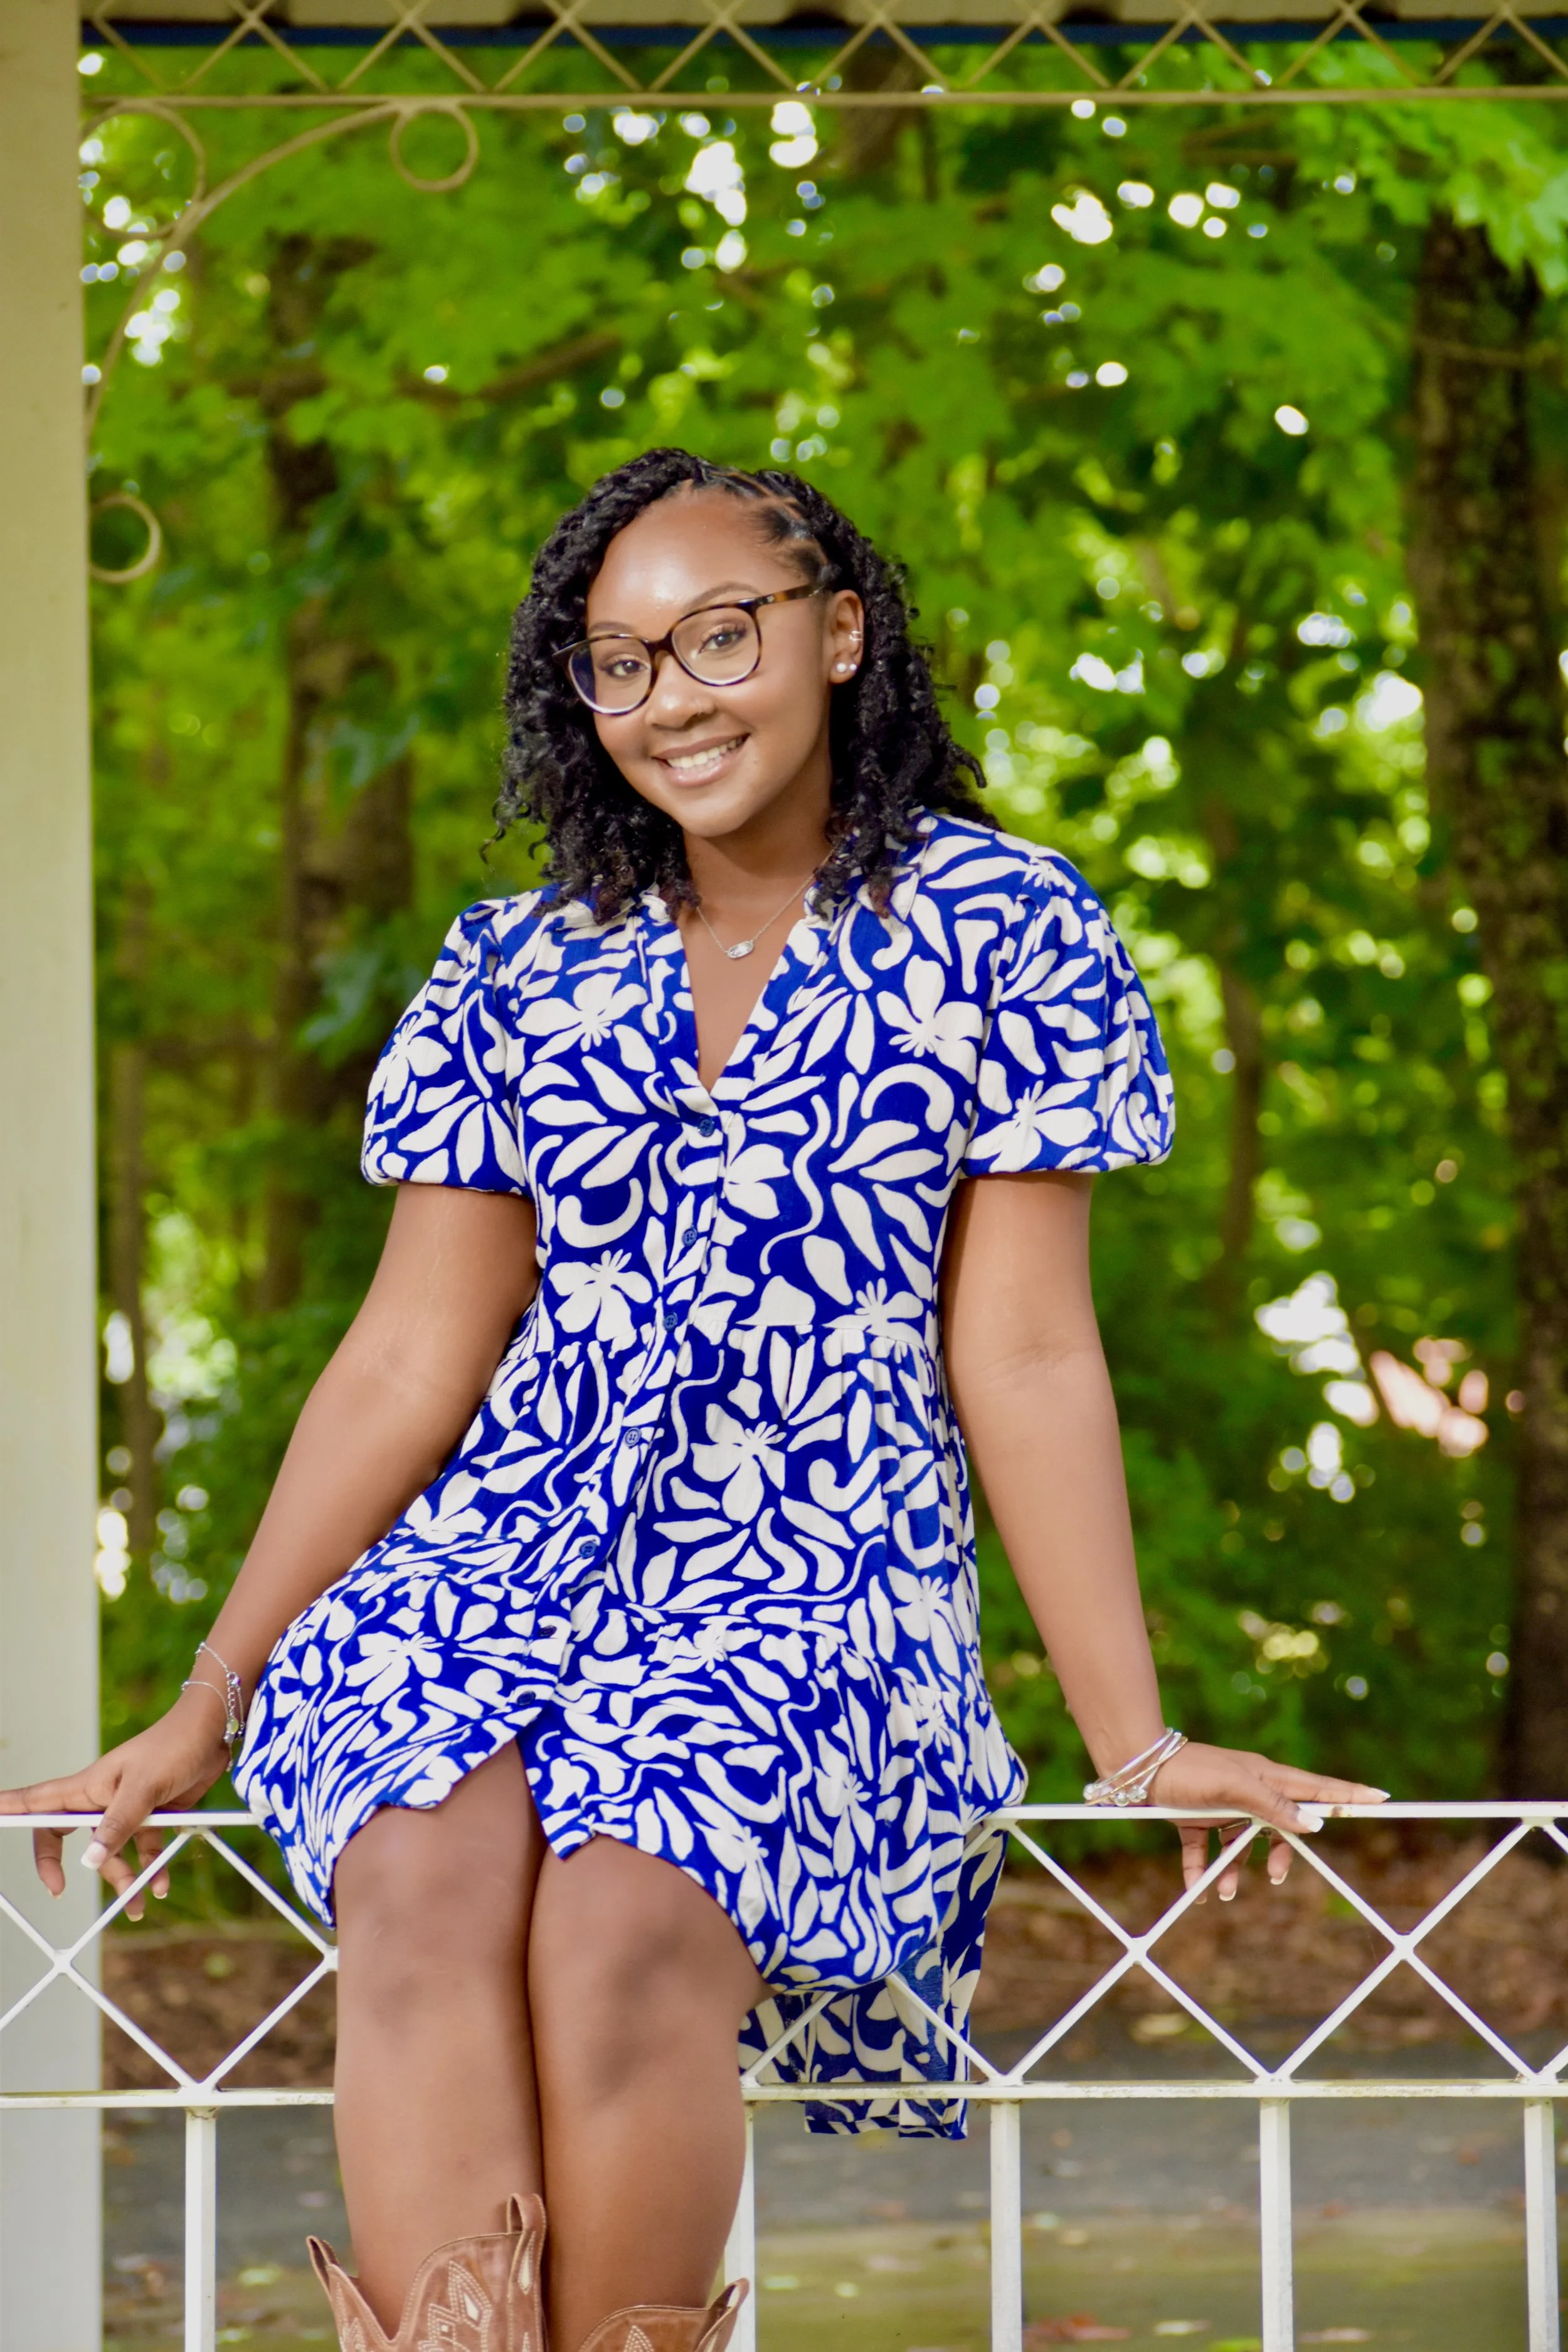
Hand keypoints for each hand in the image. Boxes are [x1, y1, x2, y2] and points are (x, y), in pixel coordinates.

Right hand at [0, 1690, 233, 1920]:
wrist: (212, 1735)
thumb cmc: (172, 1747)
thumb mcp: (144, 1787)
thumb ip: (118, 1824)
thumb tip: (89, 1861)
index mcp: (87, 1787)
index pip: (38, 1803)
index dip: (10, 1811)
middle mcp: (102, 1799)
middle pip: (71, 1837)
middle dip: (65, 1865)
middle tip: (60, 1890)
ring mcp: (127, 1808)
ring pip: (112, 1851)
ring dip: (123, 1878)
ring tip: (137, 1905)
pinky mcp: (153, 1815)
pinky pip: (145, 1849)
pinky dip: (152, 1867)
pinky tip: (161, 1884)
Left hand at [1149, 1741, 1387, 1903]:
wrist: (1138, 1766)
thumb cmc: (1189, 1770)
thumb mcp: (1233, 1787)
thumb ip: (1272, 1806)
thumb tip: (1314, 1823)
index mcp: (1265, 1776)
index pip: (1316, 1787)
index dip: (1348, 1795)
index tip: (1381, 1798)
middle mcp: (1248, 1790)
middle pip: (1279, 1825)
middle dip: (1279, 1854)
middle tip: (1274, 1877)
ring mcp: (1222, 1804)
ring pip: (1240, 1843)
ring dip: (1233, 1869)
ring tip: (1224, 1891)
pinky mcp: (1195, 1816)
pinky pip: (1205, 1848)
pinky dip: (1201, 1869)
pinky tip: (1196, 1889)